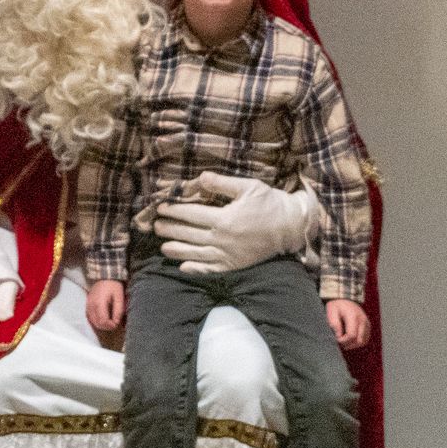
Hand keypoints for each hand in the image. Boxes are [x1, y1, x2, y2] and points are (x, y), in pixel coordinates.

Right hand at [85, 279, 126, 331]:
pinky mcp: (87, 304)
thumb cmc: (113, 286)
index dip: (110, 325)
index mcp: (99, 304)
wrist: (105, 276)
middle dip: (106, 326)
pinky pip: (90, 317)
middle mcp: (91, 306)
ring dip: (101, 324)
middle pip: (97, 323)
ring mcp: (88, 305)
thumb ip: (118, 310)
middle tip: (114, 324)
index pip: (103, 321)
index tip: (116, 324)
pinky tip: (103, 319)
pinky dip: (96, 321)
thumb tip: (116, 322)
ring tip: (109, 322)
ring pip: (93, 321)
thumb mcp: (119, 297)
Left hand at [155, 173, 322, 274]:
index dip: (174, 211)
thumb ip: (222, 183)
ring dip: (177, 251)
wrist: (291, 227)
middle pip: (189, 235)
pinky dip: (196, 269)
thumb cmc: (269, 203)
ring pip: (196, 254)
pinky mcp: (234, 265)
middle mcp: (223, 239)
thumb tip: (199, 178)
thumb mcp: (248, 187)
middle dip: (170, 230)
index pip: (191, 214)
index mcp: (224, 218)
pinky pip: (211, 269)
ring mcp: (228, 255)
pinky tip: (183, 267)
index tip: (161, 208)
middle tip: (155, 226)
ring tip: (163, 247)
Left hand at [324, 298, 370, 349]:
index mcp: (353, 317)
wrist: (345, 298)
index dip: (343, 341)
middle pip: (359, 341)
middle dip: (348, 344)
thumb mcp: (332, 312)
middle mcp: (363, 321)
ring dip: (353, 345)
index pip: (351, 335)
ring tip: (344, 341)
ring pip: (363, 342)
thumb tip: (339, 336)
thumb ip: (335, 324)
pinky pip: (365, 339)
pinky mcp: (368, 326)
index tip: (336, 338)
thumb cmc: (337, 306)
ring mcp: (367, 324)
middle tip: (340, 341)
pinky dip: (358, 342)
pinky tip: (350, 340)